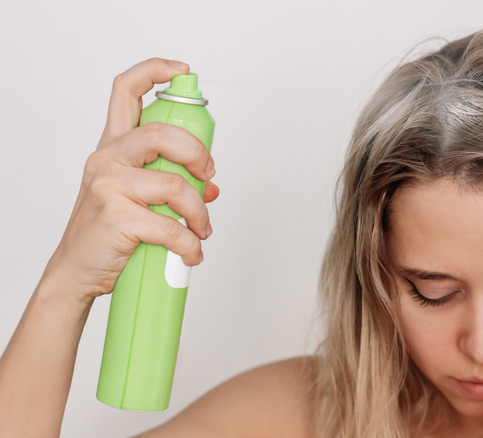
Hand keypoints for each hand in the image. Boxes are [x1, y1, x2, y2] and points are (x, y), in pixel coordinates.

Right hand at [44, 58, 218, 302]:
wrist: (77, 272)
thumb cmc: (109, 233)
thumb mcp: (136, 198)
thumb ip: (170, 184)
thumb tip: (211, 187)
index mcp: (113, 147)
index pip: (125, 91)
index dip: (154, 72)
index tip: (182, 70)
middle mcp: (107, 159)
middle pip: (160, 134)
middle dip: (197, 153)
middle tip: (208, 176)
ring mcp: (108, 186)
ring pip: (173, 184)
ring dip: (199, 211)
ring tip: (201, 229)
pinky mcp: (115, 217)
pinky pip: (170, 227)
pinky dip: (190, 244)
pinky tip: (191, 253)